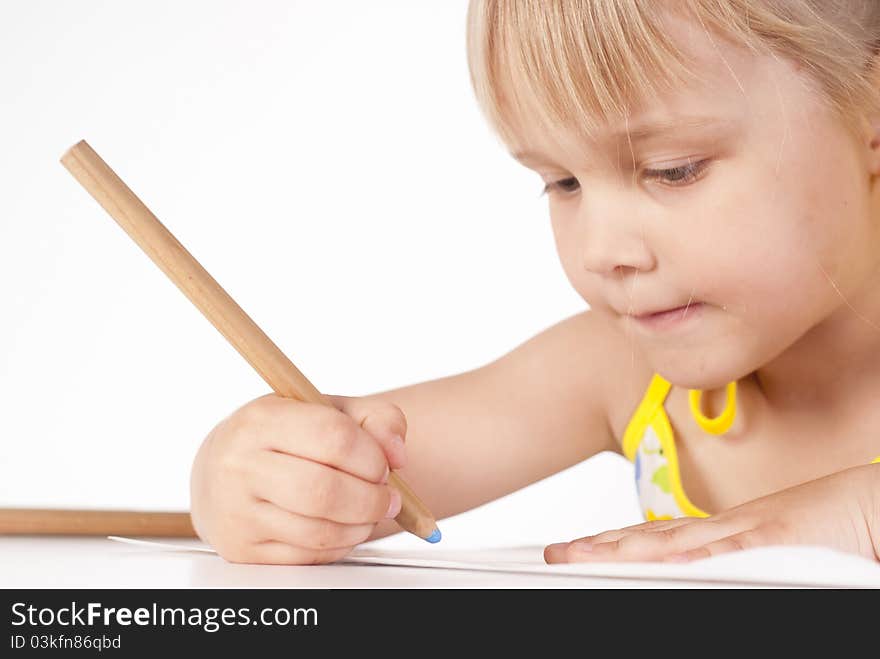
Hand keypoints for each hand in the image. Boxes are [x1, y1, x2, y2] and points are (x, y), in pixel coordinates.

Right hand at [190, 392, 407, 564]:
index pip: (333, 437)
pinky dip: (339, 545)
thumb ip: (376, 418)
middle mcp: (240, 464)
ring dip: (360, 526)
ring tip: (368, 512)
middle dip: (371, 499)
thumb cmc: (283, 436)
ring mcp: (236, 511)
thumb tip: (398, 454)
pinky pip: (308, 556)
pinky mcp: (241, 549)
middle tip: (387, 498)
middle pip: (325, 492)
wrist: (219, 469)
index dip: (372, 456)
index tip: (384, 465)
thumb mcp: (326, 410)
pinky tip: (343, 527)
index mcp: (262, 419)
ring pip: (319, 531)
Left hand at [544, 463, 879, 563]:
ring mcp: (748, 534)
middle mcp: (728, 531)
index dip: (621, 544)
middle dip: (600, 547)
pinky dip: (681, 556)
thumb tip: (720, 577)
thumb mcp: (785, 554)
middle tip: (557, 554)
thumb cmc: (844, 528)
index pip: (665, 540)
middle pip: (652, 538)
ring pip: (670, 543)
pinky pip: (720, 550)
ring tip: (573, 556)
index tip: (587, 550)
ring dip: (618, 549)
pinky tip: (644, 560)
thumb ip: (751, 563)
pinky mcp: (775, 540)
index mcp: (732, 536)